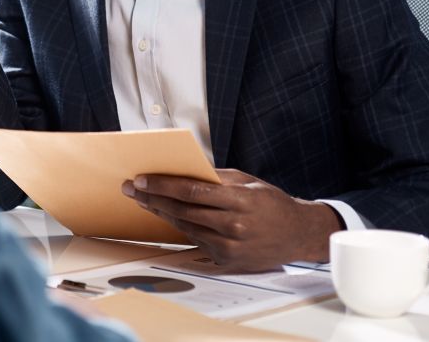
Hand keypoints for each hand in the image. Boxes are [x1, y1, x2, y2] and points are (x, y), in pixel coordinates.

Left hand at [121, 169, 343, 272]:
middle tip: (131, 188)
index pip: (192, 191)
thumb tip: (183, 169)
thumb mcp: (247, 181)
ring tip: (143, 200)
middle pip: (183, 210)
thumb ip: (216, 177)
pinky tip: (165, 215)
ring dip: (160, 212)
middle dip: (152, 198)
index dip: (163, 185)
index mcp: (239, 200)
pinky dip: (179, 226)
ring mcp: (229, 245)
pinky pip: (195, 239)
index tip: (142, 179)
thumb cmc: (271, 202)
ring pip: (185, 226)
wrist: (297, 234)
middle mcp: (233, 225)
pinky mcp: (226, 260)